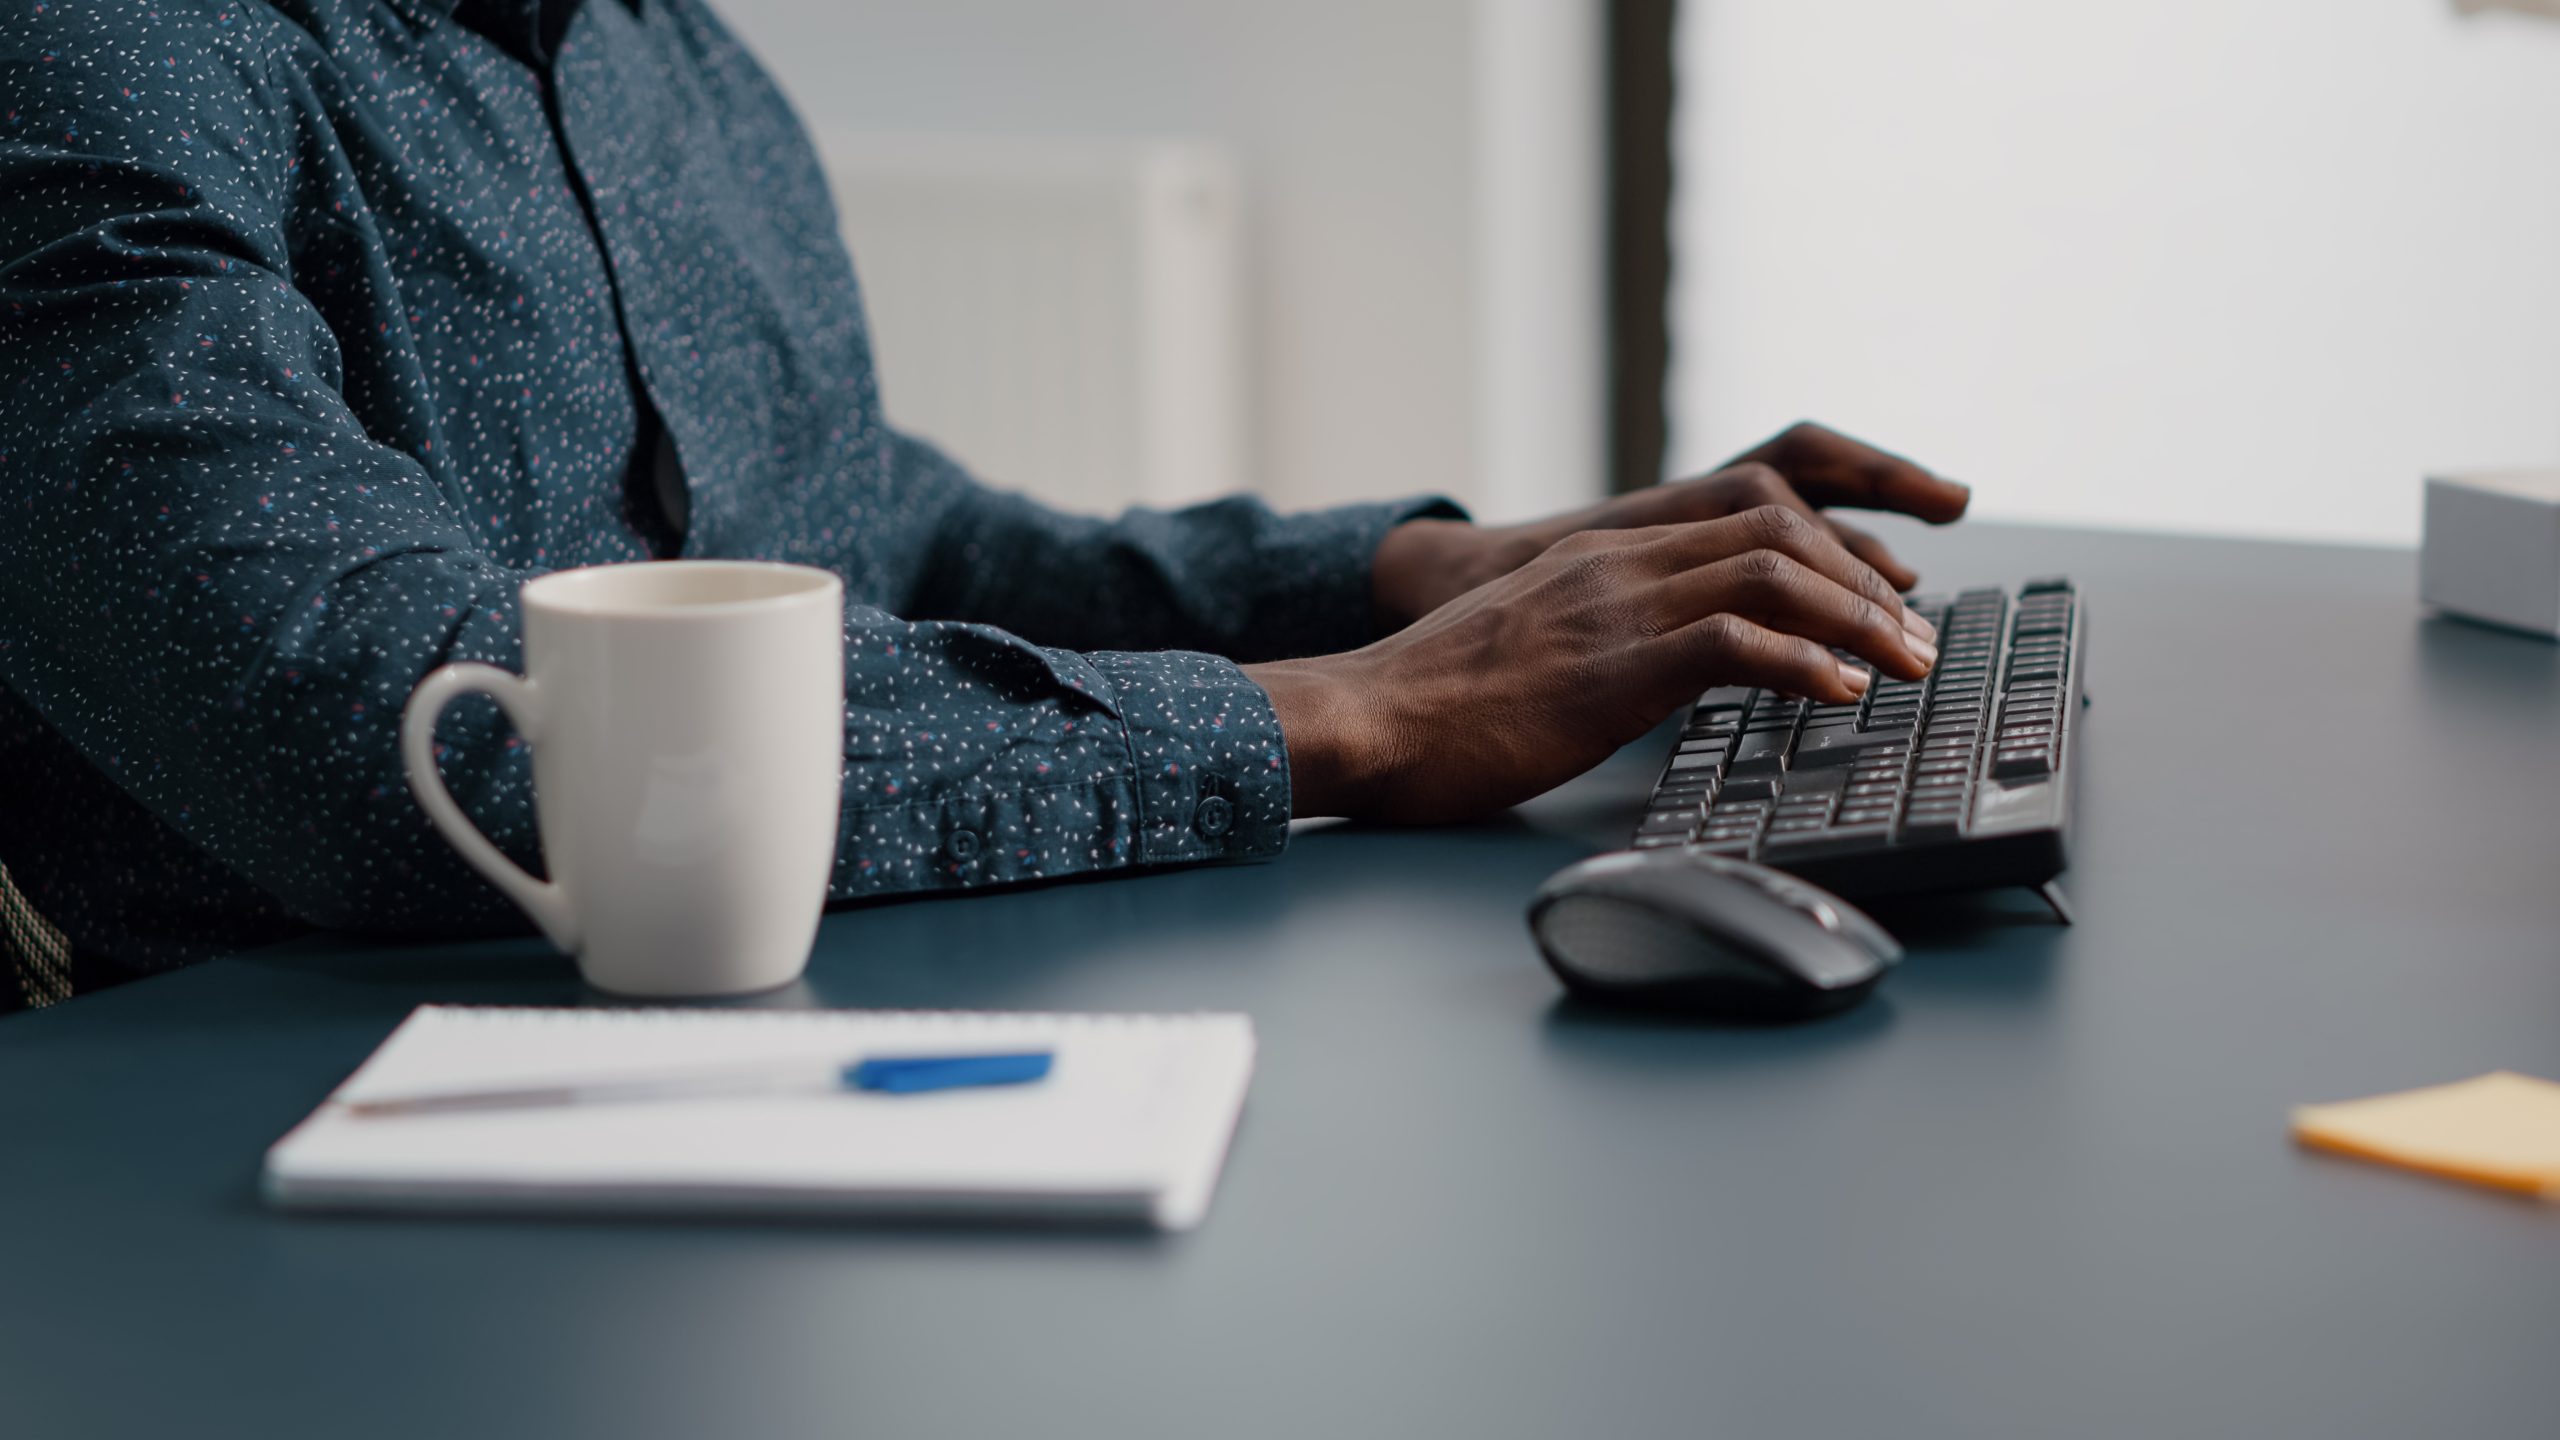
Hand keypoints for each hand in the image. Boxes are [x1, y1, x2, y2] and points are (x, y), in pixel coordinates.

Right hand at [1251, 504, 1938, 822]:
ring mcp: (1615, 608)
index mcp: (1600, 557)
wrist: (1364, 720)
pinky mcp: (1612, 666)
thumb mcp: (1531, 653)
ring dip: (1857, 618)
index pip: (1746, 518)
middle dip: (1864, 580)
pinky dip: (1803, 662)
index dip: (1829, 553)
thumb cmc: (1432, 710)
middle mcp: (1618, 564)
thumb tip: (1652, 682)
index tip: (1875, 604)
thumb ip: (1595, 643)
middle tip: (1913, 637)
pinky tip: (1839, 691)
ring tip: (1902, 663)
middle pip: (1780, 531)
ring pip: (1774, 576)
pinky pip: (1733, 643)